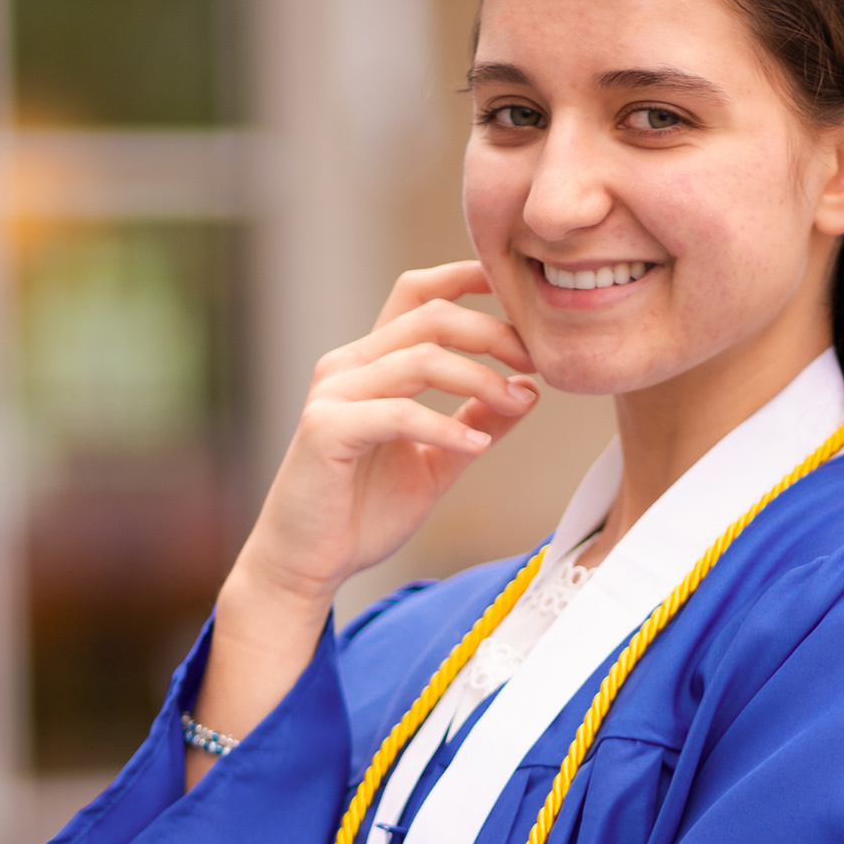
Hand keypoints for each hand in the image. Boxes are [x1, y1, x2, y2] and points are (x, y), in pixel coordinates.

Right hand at [190, 261, 538, 768]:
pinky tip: (477, 444)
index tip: (521, 298)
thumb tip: (527, 390)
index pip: (419, 294)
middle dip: (492, 331)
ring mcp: (333, 393)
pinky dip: (445, 426)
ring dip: (479, 378)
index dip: (468, 279)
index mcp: (372, 364)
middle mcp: (349, 366)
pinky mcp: (326, 429)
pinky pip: (399, 413)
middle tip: (537, 360)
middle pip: (431, 316)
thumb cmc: (363, 512)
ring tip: (515, 403)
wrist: (307, 564)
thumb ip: (475, 422)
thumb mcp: (437, 462)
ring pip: (420, 358)